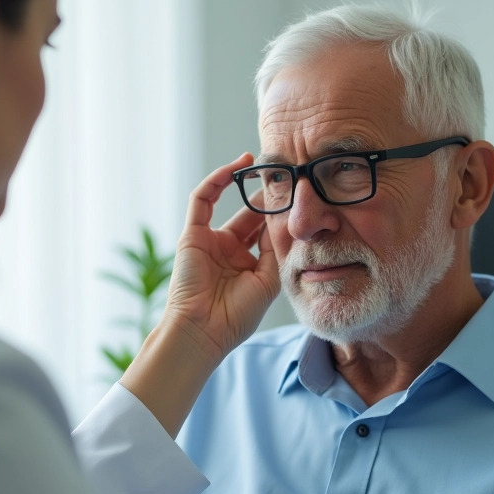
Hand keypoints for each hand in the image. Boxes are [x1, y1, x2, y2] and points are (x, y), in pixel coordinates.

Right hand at [120, 154, 279, 435]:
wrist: (204, 331)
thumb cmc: (237, 316)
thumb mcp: (269, 280)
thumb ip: (277, 250)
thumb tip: (288, 220)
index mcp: (247, 264)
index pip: (266, 230)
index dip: (281, 212)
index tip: (301, 192)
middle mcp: (229, 249)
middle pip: (250, 213)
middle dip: (267, 194)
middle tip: (286, 170)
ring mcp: (209, 241)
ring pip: (228, 202)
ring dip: (244, 182)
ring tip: (262, 162)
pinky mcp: (192, 234)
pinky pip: (202, 198)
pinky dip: (218, 179)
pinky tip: (238, 165)